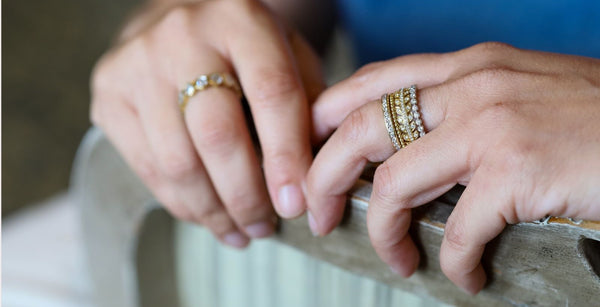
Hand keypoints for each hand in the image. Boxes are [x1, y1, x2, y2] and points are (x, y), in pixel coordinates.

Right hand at [91, 0, 323, 247]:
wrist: (176, 20)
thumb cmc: (242, 46)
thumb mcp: (288, 55)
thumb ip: (308, 105)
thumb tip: (310, 177)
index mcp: (241, 19)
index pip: (272, 93)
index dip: (287, 156)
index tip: (296, 203)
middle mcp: (183, 36)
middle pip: (217, 134)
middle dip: (246, 195)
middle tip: (266, 224)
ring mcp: (137, 65)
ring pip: (178, 161)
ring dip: (214, 209)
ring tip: (241, 229)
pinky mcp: (109, 95)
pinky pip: (147, 167)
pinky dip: (182, 203)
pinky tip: (207, 214)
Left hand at [306, 42, 599, 292]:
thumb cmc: (595, 120)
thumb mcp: (522, 93)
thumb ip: (466, 108)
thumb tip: (415, 149)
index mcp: (470, 66)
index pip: (373, 83)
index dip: (328, 116)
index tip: (310, 151)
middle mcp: (472, 87)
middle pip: (362, 130)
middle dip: (326, 176)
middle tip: (320, 213)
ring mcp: (493, 125)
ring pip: (396, 182)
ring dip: (385, 230)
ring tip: (397, 257)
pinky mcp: (519, 170)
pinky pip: (460, 229)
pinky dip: (455, 262)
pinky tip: (466, 275)